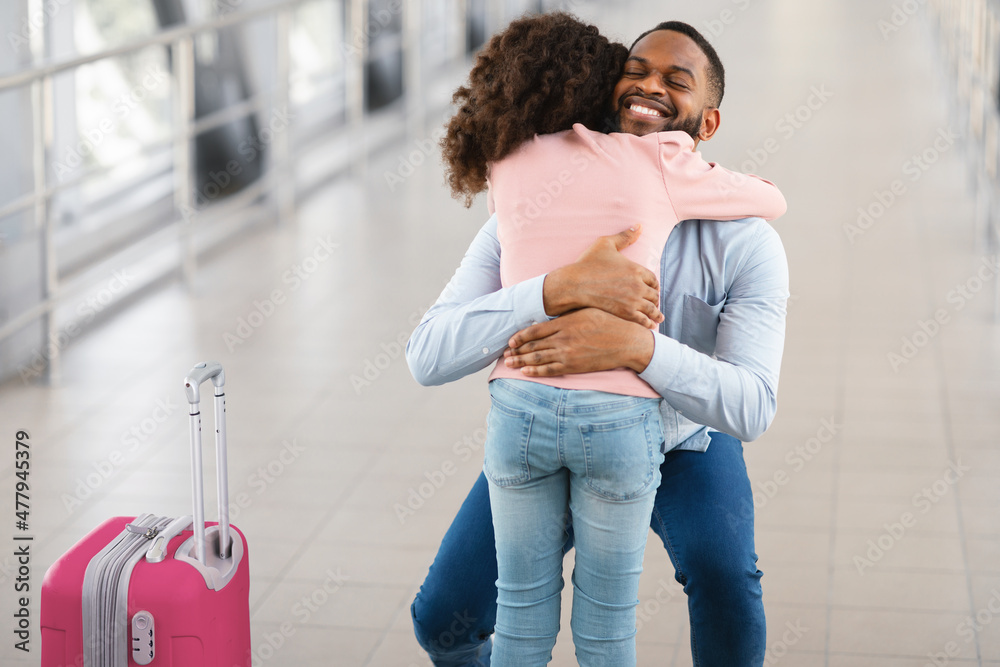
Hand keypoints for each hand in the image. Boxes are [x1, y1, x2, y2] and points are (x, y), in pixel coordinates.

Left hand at [504, 308, 654, 375]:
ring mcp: (568, 353)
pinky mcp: (574, 366)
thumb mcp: (586, 311)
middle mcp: (563, 338)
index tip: (511, 341)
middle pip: (533, 346)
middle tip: (504, 354)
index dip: (520, 337)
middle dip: (516, 351)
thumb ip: (567, 314)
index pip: (535, 330)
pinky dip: (536, 371)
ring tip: (509, 363)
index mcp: (565, 322)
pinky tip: (525, 372)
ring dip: (521, 362)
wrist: (626, 342)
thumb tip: (552, 314)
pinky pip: (550, 370)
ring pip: (538, 359)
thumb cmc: (609, 323)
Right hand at [542, 225, 663, 327]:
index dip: (653, 285)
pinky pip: (642, 319)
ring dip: (656, 313)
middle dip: (654, 299)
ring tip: (658, 318)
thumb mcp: (605, 244)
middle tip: (654, 303)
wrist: (574, 285)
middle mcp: (638, 285)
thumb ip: (624, 236)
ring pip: (651, 308)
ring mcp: (633, 300)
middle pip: (654, 294)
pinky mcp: (625, 313)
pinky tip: (649, 325)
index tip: (652, 289)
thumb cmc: (587, 264)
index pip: (652, 279)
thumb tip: (639, 226)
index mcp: (636, 269)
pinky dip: (648, 323)